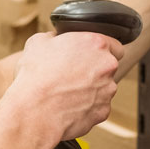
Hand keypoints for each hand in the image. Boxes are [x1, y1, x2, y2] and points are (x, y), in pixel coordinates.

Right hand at [9, 31, 122, 148]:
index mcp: (95, 43)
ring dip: (90, 88)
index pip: (113, 44)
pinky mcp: (103, 110)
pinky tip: (67, 105)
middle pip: (108, 66)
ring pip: (103, 87)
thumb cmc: (36, 76)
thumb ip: (54, 37)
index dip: (99, 49)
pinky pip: (97, 106)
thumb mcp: (37, 43)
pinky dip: (86, 105)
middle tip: (71, 73)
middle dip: (94, 69)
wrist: (35, 111)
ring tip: (65, 91)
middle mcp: (107, 65)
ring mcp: (108, 90)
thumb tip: (54, 39)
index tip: (88, 55)